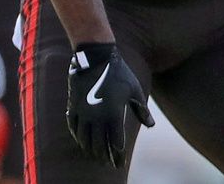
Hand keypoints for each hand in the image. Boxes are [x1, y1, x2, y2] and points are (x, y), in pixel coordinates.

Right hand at [65, 43, 153, 167]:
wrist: (96, 58)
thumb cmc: (119, 73)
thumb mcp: (135, 90)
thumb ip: (141, 110)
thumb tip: (151, 125)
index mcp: (113, 114)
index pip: (115, 142)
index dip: (118, 155)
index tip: (120, 163)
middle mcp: (96, 117)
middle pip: (98, 145)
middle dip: (104, 156)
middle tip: (109, 163)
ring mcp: (83, 113)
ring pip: (84, 139)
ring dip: (90, 150)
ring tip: (96, 156)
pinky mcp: (73, 107)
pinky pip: (73, 128)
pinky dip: (78, 138)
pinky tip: (82, 142)